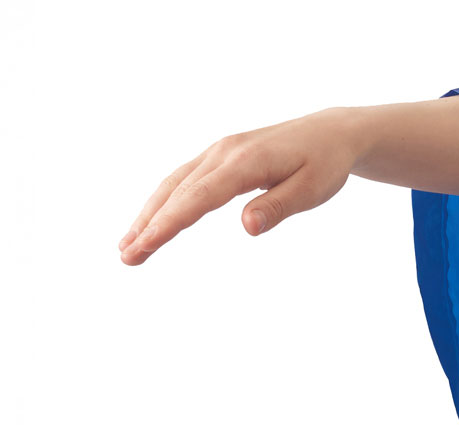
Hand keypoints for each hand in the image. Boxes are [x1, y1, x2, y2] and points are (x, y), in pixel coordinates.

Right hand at [118, 107, 358, 265]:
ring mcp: (219, 151)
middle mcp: (224, 152)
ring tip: (127, 246)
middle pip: (178, 191)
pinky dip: (163, 201)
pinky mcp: (220, 156)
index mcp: (245, 161)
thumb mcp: (312, 189)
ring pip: (174, 184)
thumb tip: (247, 228)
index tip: (146, 246)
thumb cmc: (325, 163)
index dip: (170, 223)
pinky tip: (151, 222)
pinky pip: (184, 179)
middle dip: (149, 225)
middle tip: (126, 258)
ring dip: (148, 214)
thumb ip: (278, 207)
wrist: (331, 132)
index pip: (199, 196)